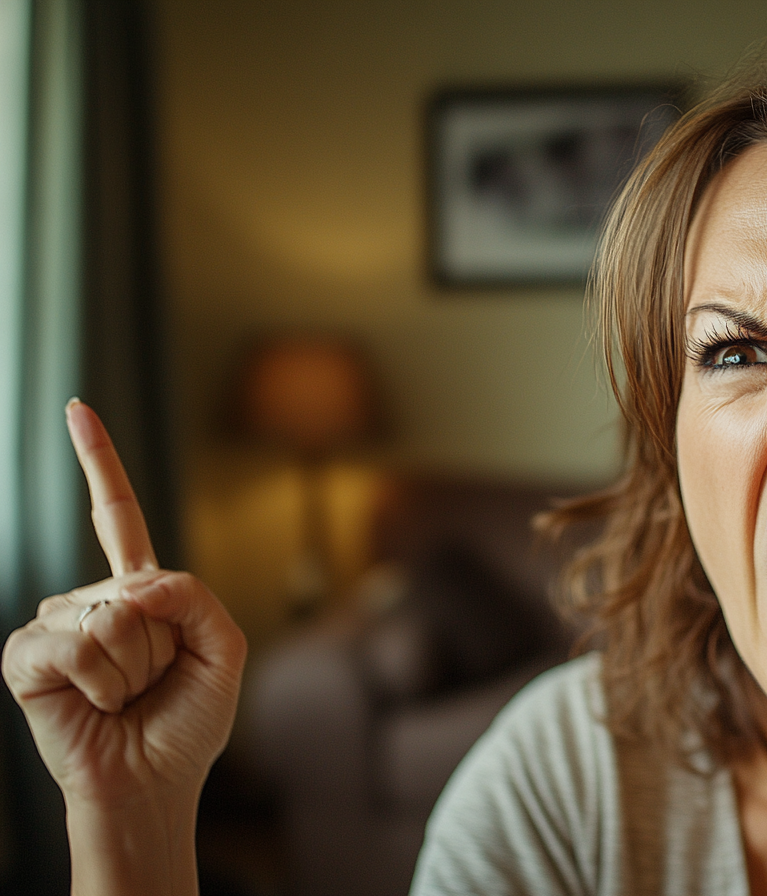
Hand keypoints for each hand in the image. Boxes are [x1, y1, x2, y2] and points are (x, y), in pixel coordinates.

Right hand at [1, 400, 245, 893]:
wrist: (152, 783)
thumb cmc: (187, 722)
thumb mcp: (224, 650)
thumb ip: (196, 596)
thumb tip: (134, 584)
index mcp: (140, 591)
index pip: (118, 515)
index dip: (98, 461)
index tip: (76, 408)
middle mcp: (93, 599)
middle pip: (139, 588)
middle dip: (162, 644)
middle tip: (152, 684)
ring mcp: (56, 623)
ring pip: (110, 619)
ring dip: (133, 668)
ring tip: (125, 696)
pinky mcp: (26, 657)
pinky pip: (70, 643)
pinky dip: (98, 680)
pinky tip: (93, 701)